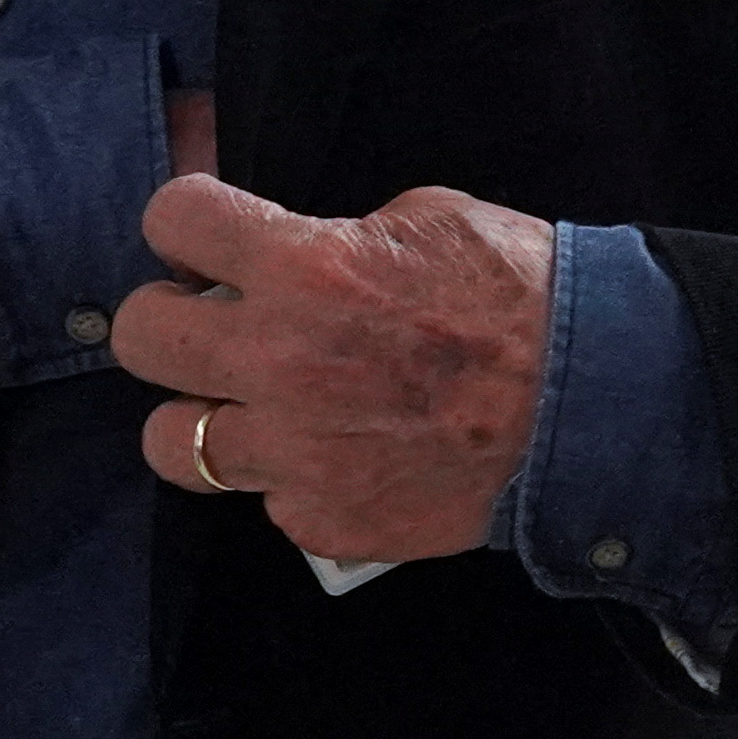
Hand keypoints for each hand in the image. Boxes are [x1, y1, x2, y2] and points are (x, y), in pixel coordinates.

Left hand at [117, 179, 551, 560]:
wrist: (595, 403)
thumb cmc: (521, 297)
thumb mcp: (425, 218)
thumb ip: (334, 237)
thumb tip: (284, 251)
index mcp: (301, 266)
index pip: (171, 219)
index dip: (184, 225)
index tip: (204, 240)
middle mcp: (278, 361)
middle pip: (142, 337)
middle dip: (168, 319)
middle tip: (208, 323)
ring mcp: (297, 452)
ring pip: (173, 444)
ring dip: (204, 417)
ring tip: (248, 406)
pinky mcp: (327, 520)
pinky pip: (266, 500)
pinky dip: (290, 479)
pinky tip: (334, 455)